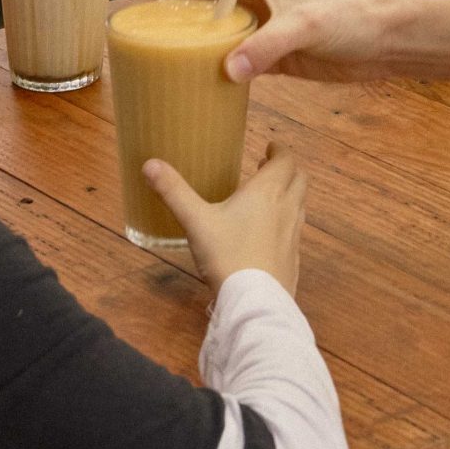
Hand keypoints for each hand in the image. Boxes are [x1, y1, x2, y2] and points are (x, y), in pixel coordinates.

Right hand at [119, 0, 392, 83]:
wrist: (386, 42)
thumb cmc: (352, 19)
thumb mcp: (307, 26)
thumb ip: (267, 46)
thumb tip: (228, 70)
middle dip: (164, 5)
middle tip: (126, 20)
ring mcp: (265, 27)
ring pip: (214, 30)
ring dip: (186, 39)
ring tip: (150, 51)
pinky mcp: (275, 56)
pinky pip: (234, 60)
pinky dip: (212, 68)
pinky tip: (192, 80)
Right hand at [146, 143, 305, 293]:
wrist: (254, 300)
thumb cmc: (226, 254)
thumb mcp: (195, 221)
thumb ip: (173, 192)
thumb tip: (150, 164)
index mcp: (268, 192)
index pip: (286, 161)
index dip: (280, 151)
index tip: (271, 148)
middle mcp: (287, 207)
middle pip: (299, 179)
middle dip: (286, 170)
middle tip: (267, 168)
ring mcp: (294, 234)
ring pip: (299, 203)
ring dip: (289, 193)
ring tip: (269, 196)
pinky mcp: (294, 257)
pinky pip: (296, 229)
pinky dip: (287, 219)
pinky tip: (269, 233)